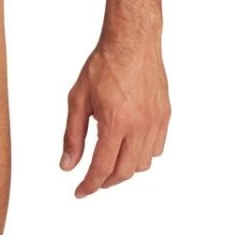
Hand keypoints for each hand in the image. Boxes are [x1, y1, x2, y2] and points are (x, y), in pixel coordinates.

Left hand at [60, 32, 170, 197]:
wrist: (132, 42)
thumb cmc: (103, 65)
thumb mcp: (78, 98)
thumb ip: (73, 134)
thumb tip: (68, 164)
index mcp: (115, 122)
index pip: (103, 167)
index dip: (90, 184)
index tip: (80, 192)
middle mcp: (139, 127)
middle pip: (124, 172)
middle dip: (106, 181)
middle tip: (93, 180)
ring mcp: (155, 122)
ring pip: (143, 163)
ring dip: (125, 169)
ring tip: (109, 161)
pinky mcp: (165, 116)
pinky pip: (157, 148)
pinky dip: (142, 155)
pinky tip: (129, 146)